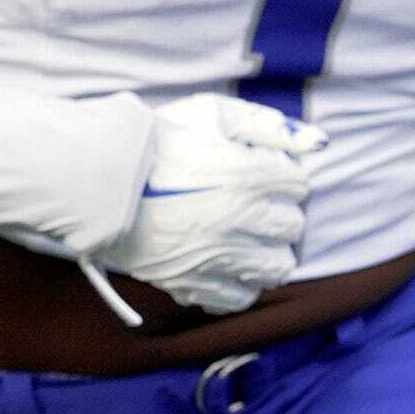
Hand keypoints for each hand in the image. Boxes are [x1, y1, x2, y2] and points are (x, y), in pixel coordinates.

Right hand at [87, 95, 325, 316]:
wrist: (95, 178)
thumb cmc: (155, 142)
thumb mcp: (210, 114)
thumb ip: (267, 125)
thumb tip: (318, 143)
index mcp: (248, 176)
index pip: (299, 185)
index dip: (281, 177)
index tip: (260, 174)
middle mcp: (240, 220)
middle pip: (293, 227)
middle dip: (279, 214)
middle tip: (253, 207)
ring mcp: (217, 256)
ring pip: (276, 269)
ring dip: (268, 253)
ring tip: (246, 240)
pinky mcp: (192, 284)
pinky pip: (238, 298)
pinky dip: (239, 284)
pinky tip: (226, 265)